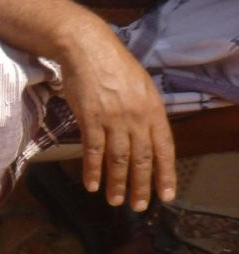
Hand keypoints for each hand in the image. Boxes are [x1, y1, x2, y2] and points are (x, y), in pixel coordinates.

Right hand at [60, 19, 175, 208]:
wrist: (87, 48)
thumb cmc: (113, 65)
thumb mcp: (140, 86)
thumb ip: (145, 112)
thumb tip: (147, 136)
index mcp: (153, 108)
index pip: (164, 148)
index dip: (165, 173)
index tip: (166, 195)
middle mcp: (137, 116)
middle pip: (142, 159)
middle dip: (141, 186)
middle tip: (138, 206)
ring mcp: (114, 118)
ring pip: (118, 159)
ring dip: (117, 183)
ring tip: (115, 201)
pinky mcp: (91, 118)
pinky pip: (93, 151)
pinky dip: (92, 170)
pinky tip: (92, 184)